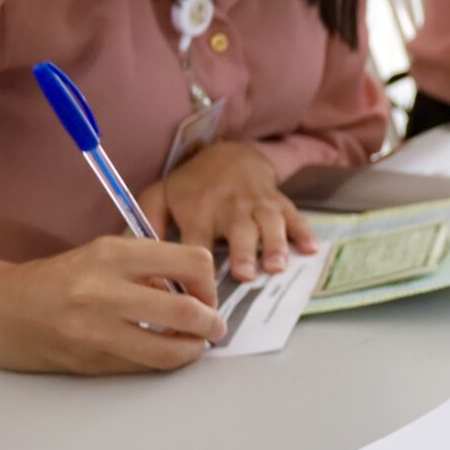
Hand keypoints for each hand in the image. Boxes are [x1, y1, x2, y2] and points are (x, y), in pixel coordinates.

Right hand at [0, 239, 226, 373]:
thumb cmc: (53, 280)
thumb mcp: (100, 257)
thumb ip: (147, 269)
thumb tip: (193, 292)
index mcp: (112, 253)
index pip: (191, 261)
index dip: (210, 282)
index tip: (207, 293)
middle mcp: (104, 288)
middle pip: (187, 309)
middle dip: (212, 324)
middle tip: (215, 328)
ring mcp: (94, 328)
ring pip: (168, 348)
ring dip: (192, 350)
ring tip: (194, 346)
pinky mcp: (87, 359)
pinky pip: (141, 366)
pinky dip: (162, 362)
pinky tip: (161, 354)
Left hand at [140, 141, 316, 280]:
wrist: (230, 155)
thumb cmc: (192, 185)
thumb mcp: (159, 196)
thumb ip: (146, 223)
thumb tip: (139, 257)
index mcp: (197, 210)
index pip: (195, 240)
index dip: (196, 266)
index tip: (199, 294)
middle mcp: (229, 207)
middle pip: (237, 230)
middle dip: (243, 252)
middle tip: (246, 275)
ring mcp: (258, 204)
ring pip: (269, 223)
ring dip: (274, 244)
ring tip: (277, 267)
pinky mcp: (279, 202)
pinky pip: (295, 216)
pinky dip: (304, 232)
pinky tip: (310, 249)